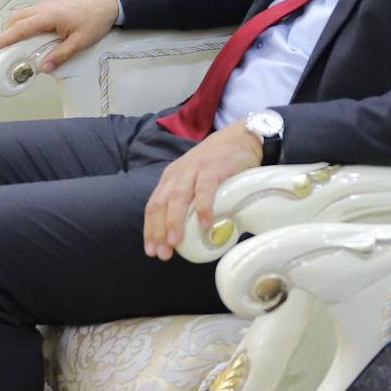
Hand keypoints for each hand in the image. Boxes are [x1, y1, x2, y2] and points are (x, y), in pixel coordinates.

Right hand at [0, 0, 119, 71]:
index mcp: (48, 16)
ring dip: (14, 25)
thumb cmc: (95, 21)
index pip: (21, 28)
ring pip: (23, 12)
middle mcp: (44, 7)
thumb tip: (43, 68)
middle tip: (1, 47)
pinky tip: (29, 32)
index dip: (6, 38)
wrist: (108, 2)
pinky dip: (23, 20)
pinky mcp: (52, 3)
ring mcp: (47, 3)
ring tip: (13, 41)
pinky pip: (31, 11)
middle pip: (16, 17)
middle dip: (6, 31)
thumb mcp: (79, 42)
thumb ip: (60, 55)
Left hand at [142, 122, 261, 259]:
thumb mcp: (195, 179)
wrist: (240, 137)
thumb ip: (190, 200)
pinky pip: (205, 189)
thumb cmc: (218, 163)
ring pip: (178, 197)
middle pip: (161, 204)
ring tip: (175, 242)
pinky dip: (203, 207)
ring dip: (175, 221)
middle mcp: (178, 173)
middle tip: (162, 253)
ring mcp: (195, 169)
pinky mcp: (213, 168)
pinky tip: (204, 224)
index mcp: (171, 178)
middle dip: (158, 230)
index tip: (151, 250)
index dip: (150, 229)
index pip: (153, 206)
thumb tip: (191, 234)